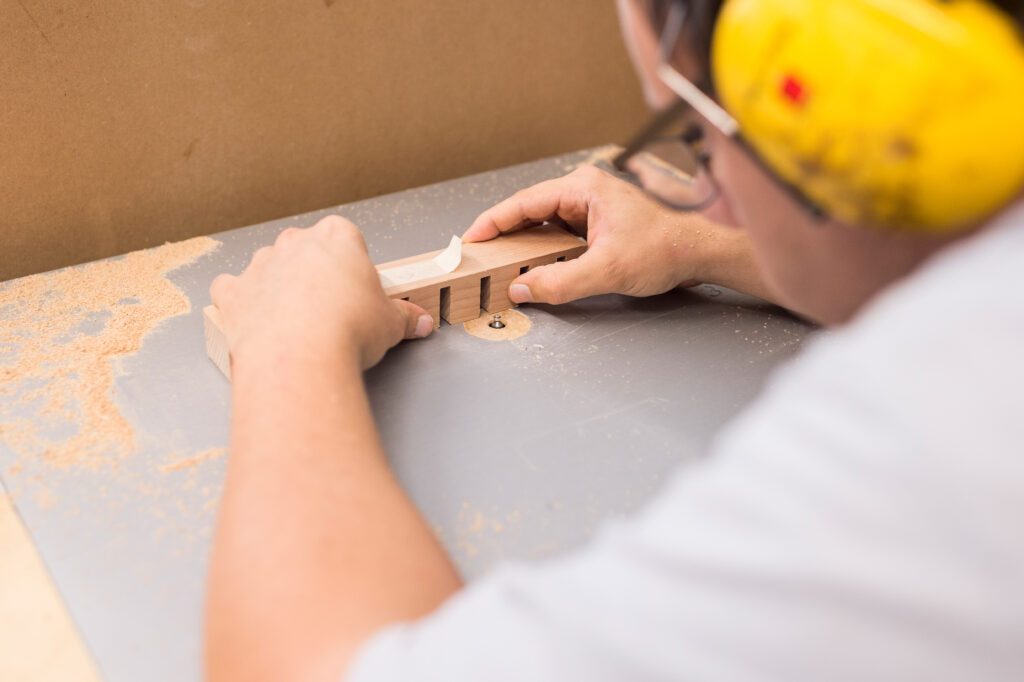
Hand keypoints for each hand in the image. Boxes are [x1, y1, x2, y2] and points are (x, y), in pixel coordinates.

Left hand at [210, 215, 432, 371]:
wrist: (301, 357)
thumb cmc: (349, 330)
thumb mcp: (391, 323)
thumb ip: (404, 317)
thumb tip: (419, 322)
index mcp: (337, 237)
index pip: (347, 237)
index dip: (353, 264)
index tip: (358, 289)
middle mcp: (295, 243)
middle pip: (306, 249)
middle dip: (315, 272)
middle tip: (331, 307)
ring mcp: (260, 265)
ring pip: (269, 267)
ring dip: (280, 286)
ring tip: (296, 322)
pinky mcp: (233, 293)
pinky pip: (232, 290)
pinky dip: (241, 302)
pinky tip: (256, 320)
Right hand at [463, 166, 742, 304]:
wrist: (704, 250)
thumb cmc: (668, 247)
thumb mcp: (608, 271)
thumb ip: (560, 283)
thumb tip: (523, 289)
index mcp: (584, 188)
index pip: (523, 203)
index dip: (492, 223)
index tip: (470, 240)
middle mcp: (585, 191)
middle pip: (530, 213)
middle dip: (504, 236)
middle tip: (478, 257)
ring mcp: (592, 206)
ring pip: (544, 226)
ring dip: (524, 247)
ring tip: (499, 265)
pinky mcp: (599, 223)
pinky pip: (560, 235)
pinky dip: (544, 251)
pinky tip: (533, 268)